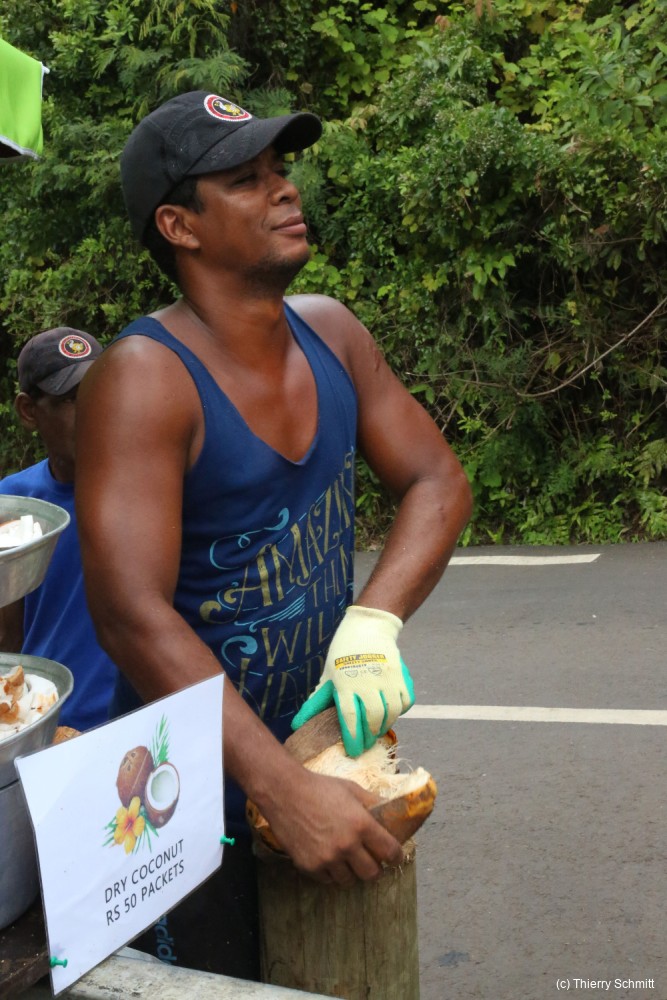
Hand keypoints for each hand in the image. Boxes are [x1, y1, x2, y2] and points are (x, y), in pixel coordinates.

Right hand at [265, 768, 403, 884]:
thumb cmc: (320, 787)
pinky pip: (328, 880)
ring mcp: (327, 858)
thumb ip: (373, 802)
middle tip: (371, 861)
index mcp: (361, 824)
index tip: (395, 857)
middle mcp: (347, 845)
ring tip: (347, 861)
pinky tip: (328, 859)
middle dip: (375, 869)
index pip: (390, 851)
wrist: (284, 792)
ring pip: (349, 880)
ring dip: (351, 872)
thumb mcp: (351, 789)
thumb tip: (392, 808)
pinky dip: (331, 872)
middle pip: (372, 874)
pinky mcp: (309, 866)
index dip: (396, 856)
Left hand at [291, 605, 414, 756]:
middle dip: (370, 736)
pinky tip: (390, 712)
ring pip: (391, 712)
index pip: (350, 718)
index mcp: (346, 682)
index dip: (353, 738)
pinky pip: (405, 701)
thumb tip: (297, 725)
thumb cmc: (343, 653)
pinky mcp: (402, 675)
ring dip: (385, 725)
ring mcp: (388, 678)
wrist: (368, 627)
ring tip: (376, 730)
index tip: (353, 752)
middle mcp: (368, 682)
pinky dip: (399, 711)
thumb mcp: (327, 676)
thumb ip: (317, 702)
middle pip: (373, 719)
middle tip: (366, 744)